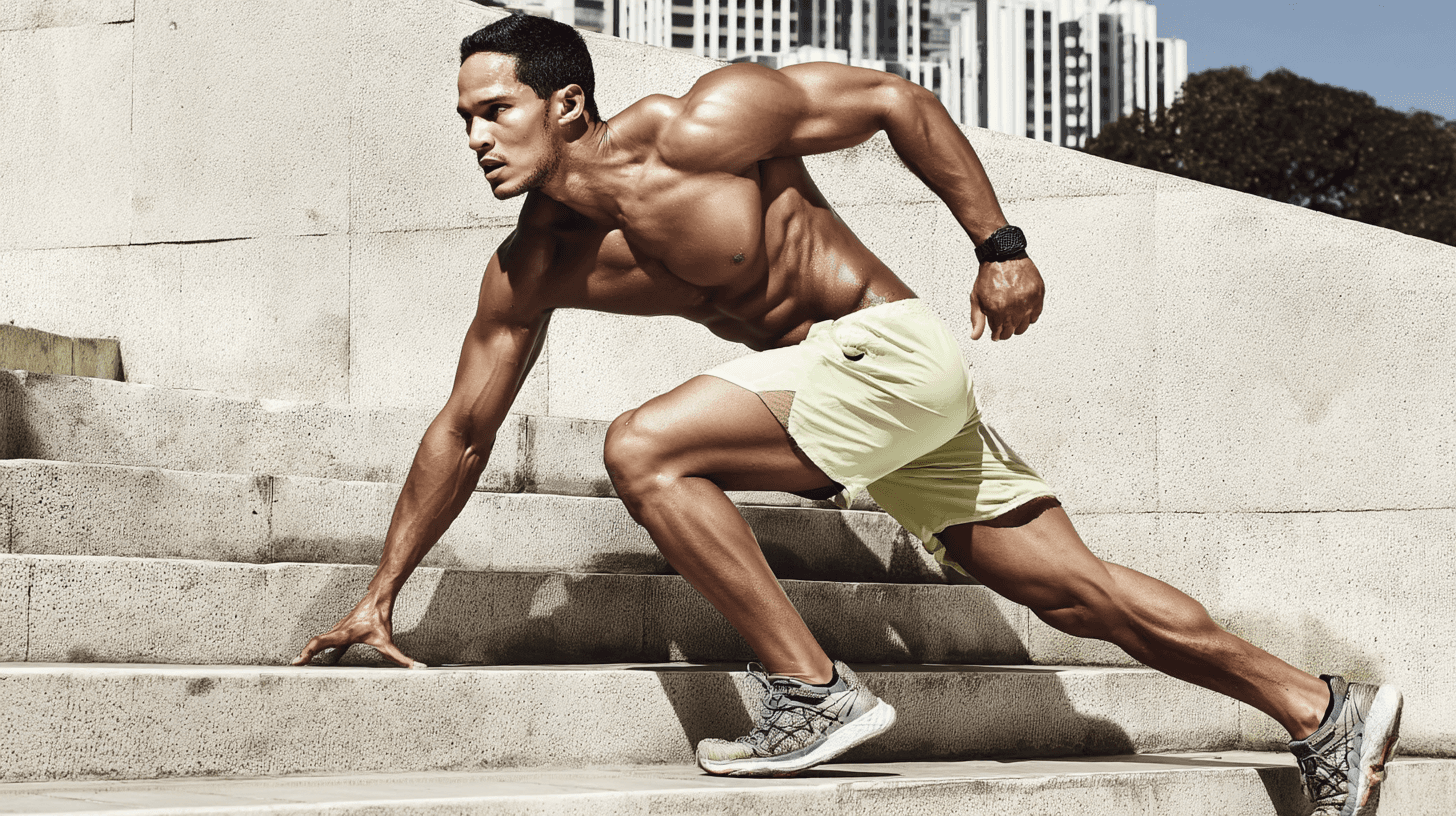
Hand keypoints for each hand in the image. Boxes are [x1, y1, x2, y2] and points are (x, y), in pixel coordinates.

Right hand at [291, 597, 424, 668]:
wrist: (378, 598)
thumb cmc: (378, 616)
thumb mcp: (386, 640)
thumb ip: (398, 656)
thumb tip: (412, 667)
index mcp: (342, 634)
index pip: (319, 643)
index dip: (307, 653)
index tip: (297, 662)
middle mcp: (336, 632)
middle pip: (314, 644)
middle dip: (303, 656)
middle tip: (293, 668)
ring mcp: (337, 631)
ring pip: (318, 642)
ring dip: (309, 653)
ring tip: (300, 667)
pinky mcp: (341, 631)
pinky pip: (326, 642)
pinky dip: (319, 650)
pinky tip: (322, 661)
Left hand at [970, 254, 1043, 340]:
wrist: (1002, 256)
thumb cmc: (989, 276)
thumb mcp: (977, 298)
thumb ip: (977, 319)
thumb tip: (975, 337)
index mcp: (998, 310)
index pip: (999, 333)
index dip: (997, 335)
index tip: (996, 335)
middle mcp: (1014, 308)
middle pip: (1012, 331)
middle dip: (1006, 332)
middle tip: (1003, 328)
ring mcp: (1028, 302)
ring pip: (1025, 325)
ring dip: (1018, 325)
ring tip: (1013, 320)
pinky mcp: (1038, 295)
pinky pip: (1036, 315)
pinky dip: (1030, 316)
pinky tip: (1023, 312)